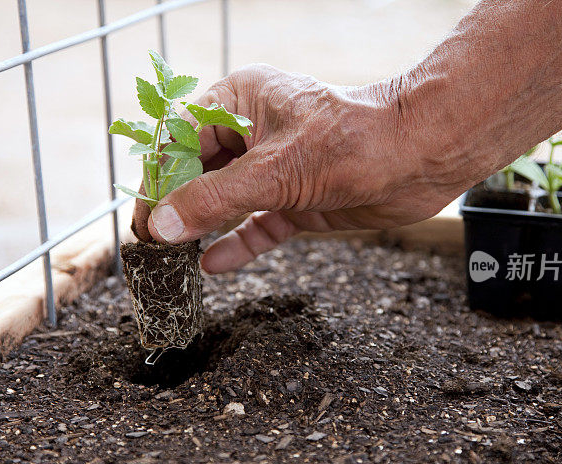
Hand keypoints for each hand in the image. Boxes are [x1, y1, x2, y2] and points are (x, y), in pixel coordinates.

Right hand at [131, 64, 469, 272]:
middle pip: (198, 171)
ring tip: (172, 259)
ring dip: (201, 228)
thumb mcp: (273, 172)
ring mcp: (276, 168)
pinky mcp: (297, 200)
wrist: (420, 159)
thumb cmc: (353, 142)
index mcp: (239, 101)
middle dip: (175, 207)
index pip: (179, 137)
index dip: (157, 176)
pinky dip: (237, 244)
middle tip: (150, 244)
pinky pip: (257, 225)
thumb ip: (214, 200)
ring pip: (226, 201)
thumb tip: (161, 225)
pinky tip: (212, 265)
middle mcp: (253, 132)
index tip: (141, 215)